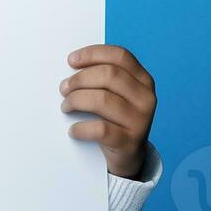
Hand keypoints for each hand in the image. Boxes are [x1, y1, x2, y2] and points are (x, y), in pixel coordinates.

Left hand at [60, 45, 155, 179]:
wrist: (128, 156)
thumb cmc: (115, 119)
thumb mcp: (116, 95)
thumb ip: (102, 78)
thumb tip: (72, 68)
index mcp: (143, 80)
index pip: (120, 56)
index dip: (93, 54)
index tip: (71, 60)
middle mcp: (146, 98)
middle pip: (109, 75)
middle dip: (80, 79)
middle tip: (64, 88)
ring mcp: (140, 121)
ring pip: (103, 100)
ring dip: (76, 101)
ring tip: (66, 107)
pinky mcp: (129, 142)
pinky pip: (100, 129)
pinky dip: (80, 128)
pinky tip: (73, 130)